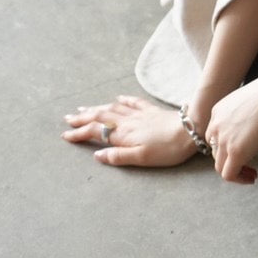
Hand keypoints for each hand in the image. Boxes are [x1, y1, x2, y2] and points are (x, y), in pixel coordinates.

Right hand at [62, 94, 197, 167]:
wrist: (191, 130)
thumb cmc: (168, 149)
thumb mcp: (142, 158)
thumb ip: (118, 156)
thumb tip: (97, 155)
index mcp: (123, 134)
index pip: (95, 132)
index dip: (79, 133)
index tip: (65, 135)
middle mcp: (128, 121)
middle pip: (100, 117)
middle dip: (82, 118)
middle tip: (67, 119)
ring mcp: (140, 114)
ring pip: (112, 109)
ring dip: (96, 108)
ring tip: (83, 108)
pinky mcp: (152, 110)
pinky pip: (133, 102)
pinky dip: (122, 100)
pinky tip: (117, 98)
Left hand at [203, 72, 257, 183]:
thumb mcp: (248, 103)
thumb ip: (243, 116)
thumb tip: (253, 125)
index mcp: (217, 113)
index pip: (215, 136)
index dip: (227, 146)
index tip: (244, 149)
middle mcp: (215, 127)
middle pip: (216, 152)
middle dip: (230, 160)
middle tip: (247, 165)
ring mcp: (223, 141)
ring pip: (220, 166)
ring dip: (235, 172)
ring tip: (250, 174)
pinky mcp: (234, 152)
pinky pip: (228, 175)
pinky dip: (239, 179)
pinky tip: (251, 178)